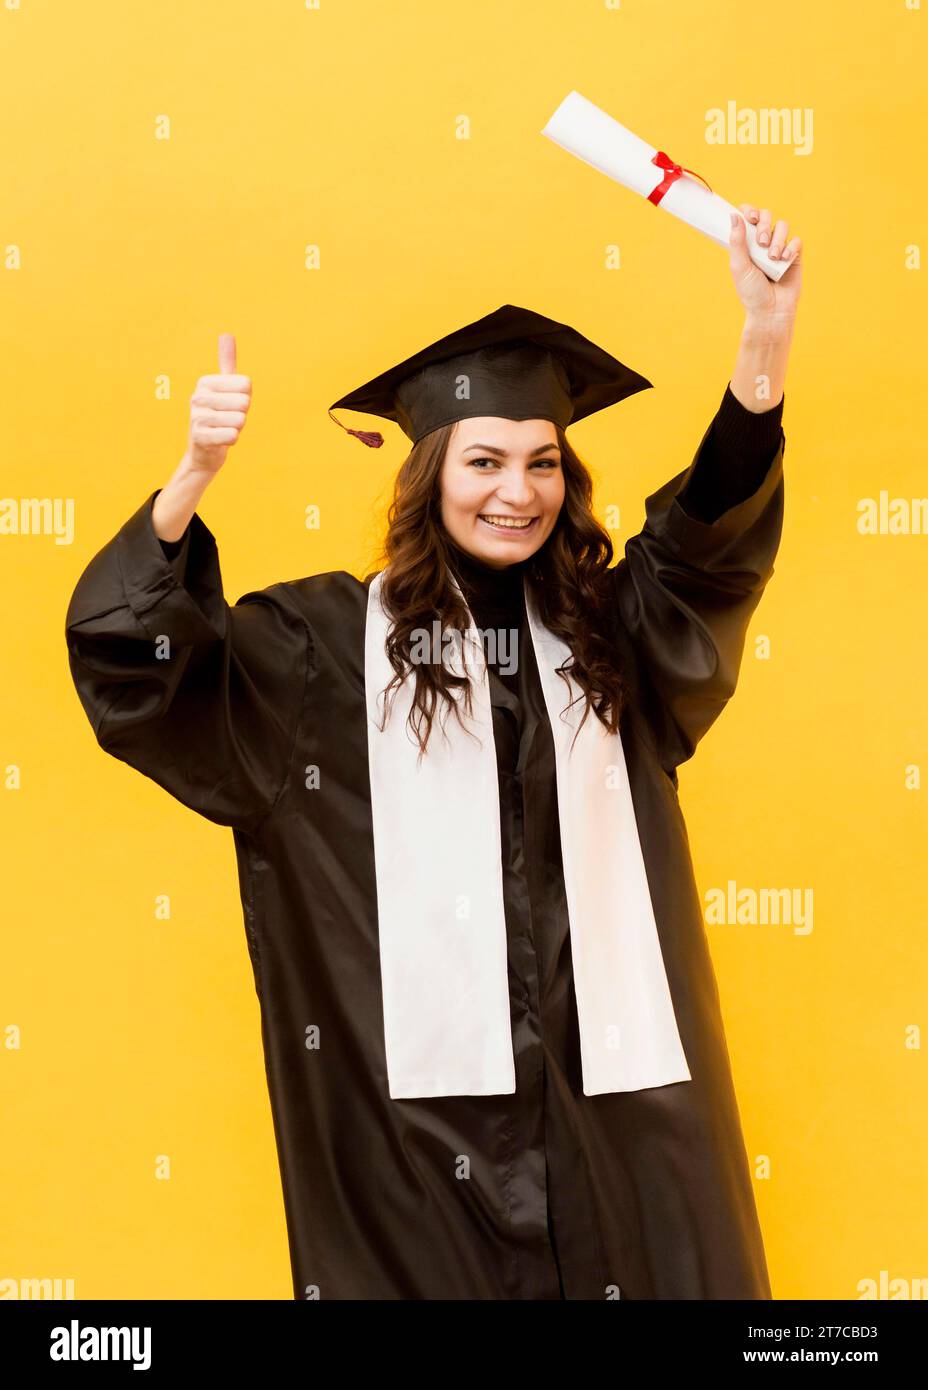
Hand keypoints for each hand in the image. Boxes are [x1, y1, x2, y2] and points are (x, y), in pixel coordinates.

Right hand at [186, 333, 252, 474]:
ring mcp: (197, 417)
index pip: (246, 385)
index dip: (245, 398)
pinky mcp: (200, 437)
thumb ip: (226, 363)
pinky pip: (232, 436)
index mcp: (206, 382)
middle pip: (245, 402)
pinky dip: (232, 441)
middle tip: (227, 420)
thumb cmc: (219, 416)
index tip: (231, 405)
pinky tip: (220, 441)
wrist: (203, 452)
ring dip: (237, 429)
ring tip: (223, 429)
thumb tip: (226, 334)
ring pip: (240, 420)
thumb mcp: (224, 389)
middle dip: (242, 415)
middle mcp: (198, 396)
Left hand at [728, 205, 802, 330]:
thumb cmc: (751, 292)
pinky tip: (784, 260)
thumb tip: (733, 215)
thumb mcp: (739, 266)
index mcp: (746, 244)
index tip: (750, 217)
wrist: (770, 311)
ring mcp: (779, 247)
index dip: (750, 211)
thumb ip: (737, 242)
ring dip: (777, 239)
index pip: (748, 217)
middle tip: (761, 243)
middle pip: (766, 216)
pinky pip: (796, 240)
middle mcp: (763, 243)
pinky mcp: (794, 256)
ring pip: (782, 226)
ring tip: (772, 257)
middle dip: (763, 226)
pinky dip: (790, 248)